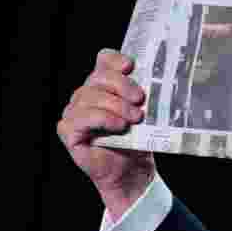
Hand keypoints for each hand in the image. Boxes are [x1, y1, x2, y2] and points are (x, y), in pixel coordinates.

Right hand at [57, 48, 156, 218]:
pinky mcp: (69, 131)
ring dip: (116, 105)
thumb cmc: (139, 140)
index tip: (130, 66)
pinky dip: (102, 119)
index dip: (114, 59)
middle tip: (141, 99)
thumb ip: (145, 95)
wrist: (132, 171)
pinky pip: (80, 119)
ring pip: (89, 96)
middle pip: (98, 77)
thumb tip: (162, 80)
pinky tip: (119, 126)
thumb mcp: (146, 113)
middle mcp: (86, 95)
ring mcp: (75, 112)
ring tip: (136, 118)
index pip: (103, 60)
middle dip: (121, 85)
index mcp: (104, 85)